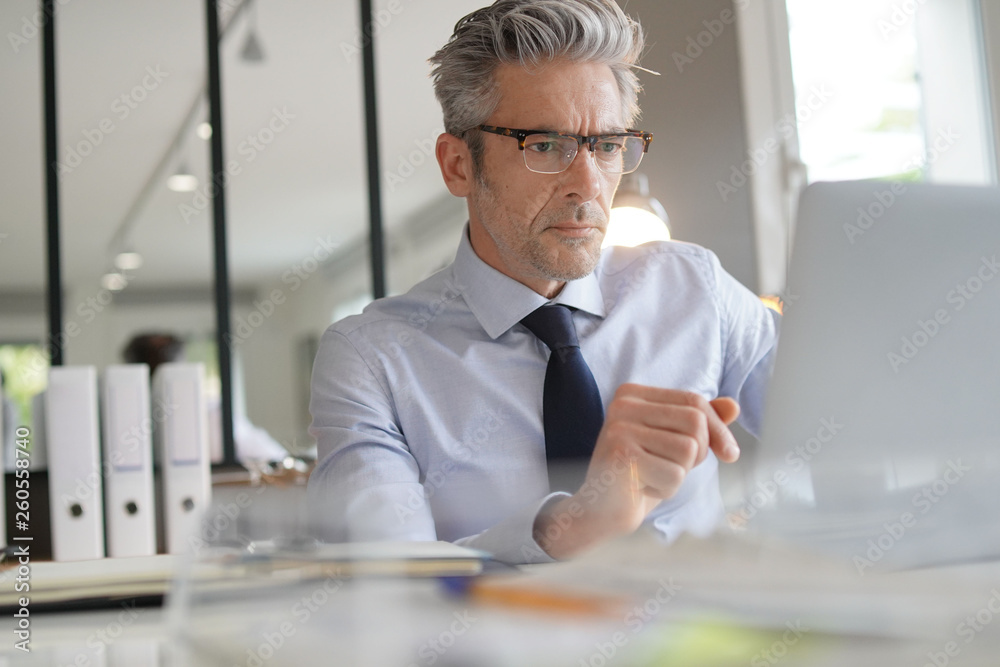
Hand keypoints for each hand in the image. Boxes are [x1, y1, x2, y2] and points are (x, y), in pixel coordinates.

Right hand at [534, 384, 739, 558]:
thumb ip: (701, 423)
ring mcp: (619, 430)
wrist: (598, 512)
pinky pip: (674, 475)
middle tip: (671, 468)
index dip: (719, 429)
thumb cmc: (638, 476)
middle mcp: (622, 406)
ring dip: (679, 474)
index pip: (694, 401)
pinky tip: (642, 489)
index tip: (730, 454)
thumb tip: (734, 405)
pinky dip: (667, 489)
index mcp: (632, 395)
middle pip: (695, 422)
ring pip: (688, 450)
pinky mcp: (621, 457)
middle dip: (697, 453)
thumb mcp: (672, 444)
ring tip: (652, 478)